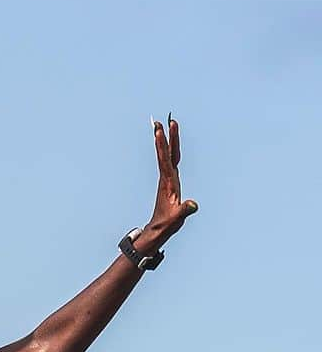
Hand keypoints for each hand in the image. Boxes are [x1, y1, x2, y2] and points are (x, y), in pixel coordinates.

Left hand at [140, 116, 197, 249]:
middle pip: (165, 153)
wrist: (159, 230)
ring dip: (167, 141)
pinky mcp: (171, 182)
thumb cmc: (167, 224)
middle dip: (163, 137)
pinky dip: (171, 151)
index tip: (160, 131)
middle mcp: (166, 177)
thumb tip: (193, 204)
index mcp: (167, 182)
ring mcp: (168, 179)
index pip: (165, 159)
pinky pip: (171, 161)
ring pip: (168, 156)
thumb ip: (184, 210)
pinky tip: (172, 145)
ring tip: (163, 126)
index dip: (163, 145)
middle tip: (159, 122)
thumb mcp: (177, 218)